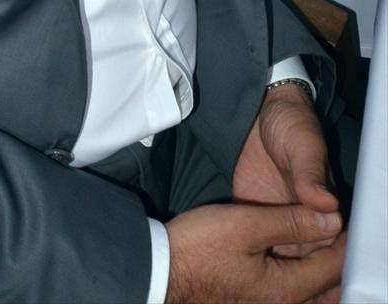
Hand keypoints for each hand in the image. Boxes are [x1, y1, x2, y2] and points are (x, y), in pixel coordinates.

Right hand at [166, 201, 345, 303]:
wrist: (161, 269)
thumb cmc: (200, 246)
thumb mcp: (248, 225)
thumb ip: (292, 222)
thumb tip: (332, 218)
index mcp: (288, 289)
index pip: (334, 265)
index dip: (342, 235)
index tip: (340, 209)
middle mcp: (283, 303)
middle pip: (325, 282)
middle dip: (332, 252)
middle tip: (330, 221)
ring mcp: (267, 302)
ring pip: (307, 284)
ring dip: (316, 260)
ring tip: (315, 229)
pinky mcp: (253, 296)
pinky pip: (289, 284)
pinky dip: (298, 267)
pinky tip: (290, 247)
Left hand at [234, 84, 338, 254]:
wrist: (260, 106)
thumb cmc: (292, 123)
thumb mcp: (304, 145)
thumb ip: (312, 176)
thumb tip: (329, 206)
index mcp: (323, 207)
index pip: (323, 241)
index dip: (312, 249)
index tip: (294, 246)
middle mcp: (301, 216)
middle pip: (297, 251)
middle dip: (283, 256)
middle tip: (262, 247)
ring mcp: (274, 213)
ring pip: (272, 245)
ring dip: (260, 250)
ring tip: (244, 245)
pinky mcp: (250, 207)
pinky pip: (246, 230)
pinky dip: (239, 237)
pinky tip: (229, 238)